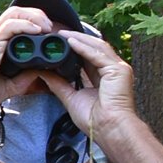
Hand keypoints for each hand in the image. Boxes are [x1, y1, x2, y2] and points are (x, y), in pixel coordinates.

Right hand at [0, 5, 55, 112]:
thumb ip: (24, 77)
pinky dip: (26, 25)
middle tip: (51, 27)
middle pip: (17, 11)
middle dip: (37, 14)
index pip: (16, 21)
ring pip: (14, 13)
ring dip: (34, 16)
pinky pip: (10, 25)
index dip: (34, 21)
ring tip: (47, 27)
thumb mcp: (9, 84)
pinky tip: (38, 31)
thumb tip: (41, 72)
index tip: (48, 32)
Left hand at [42, 30, 138, 144]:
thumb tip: (43, 74)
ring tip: (61, 34)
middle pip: (93, 48)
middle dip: (75, 39)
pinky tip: (71, 42)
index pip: (87, 57)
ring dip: (78, 39)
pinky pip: (98, 54)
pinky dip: (84, 47)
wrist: (109, 129)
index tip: (57, 43)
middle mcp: (112, 70)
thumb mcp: (71, 98)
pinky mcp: (118, 70)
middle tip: (57, 33)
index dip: (73, 48)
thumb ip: (58, 85)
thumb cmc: (95, 120)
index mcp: (103, 77)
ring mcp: (118, 68)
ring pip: (97, 47)